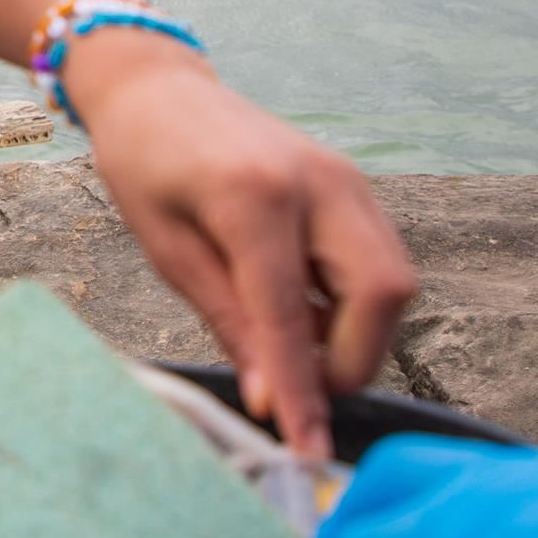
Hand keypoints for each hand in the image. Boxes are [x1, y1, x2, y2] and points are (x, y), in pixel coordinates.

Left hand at [69, 32, 416, 456]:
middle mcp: (318, 181)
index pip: (290, 311)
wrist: (158, 90)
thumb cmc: (144, 165)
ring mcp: (347, 178)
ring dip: (355, 330)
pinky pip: (378, 258)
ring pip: (392, 279)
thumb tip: (269, 399)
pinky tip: (297, 301)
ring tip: (286, 335)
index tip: (306, 448)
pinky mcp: (354, 185)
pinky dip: (351, 300)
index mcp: (253, 195)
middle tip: (295, 382)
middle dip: (352, 357)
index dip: (300, 387)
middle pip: (382, 292)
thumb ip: (227, 320)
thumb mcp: (165, 249)